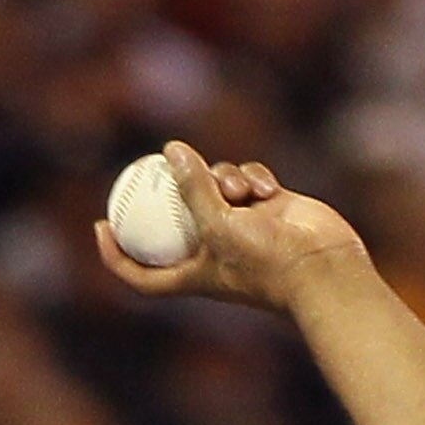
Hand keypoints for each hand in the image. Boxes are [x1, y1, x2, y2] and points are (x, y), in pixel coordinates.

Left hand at [92, 142, 370, 315]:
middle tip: (162, 162)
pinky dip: (253, 178)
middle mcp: (215, 251)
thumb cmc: (267, 261)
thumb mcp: (218, 223)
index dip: (116, 256)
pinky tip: (269, 188)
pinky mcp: (269, 209)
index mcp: (194, 273)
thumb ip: (192, 187)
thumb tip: (171, 150)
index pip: (144, 275)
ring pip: (215, 186)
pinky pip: (247, 179)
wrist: (324, 267)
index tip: (100, 226)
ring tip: (240, 190)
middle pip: (177, 216)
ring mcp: (243, 228)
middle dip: (174, 190)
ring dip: (223, 178)